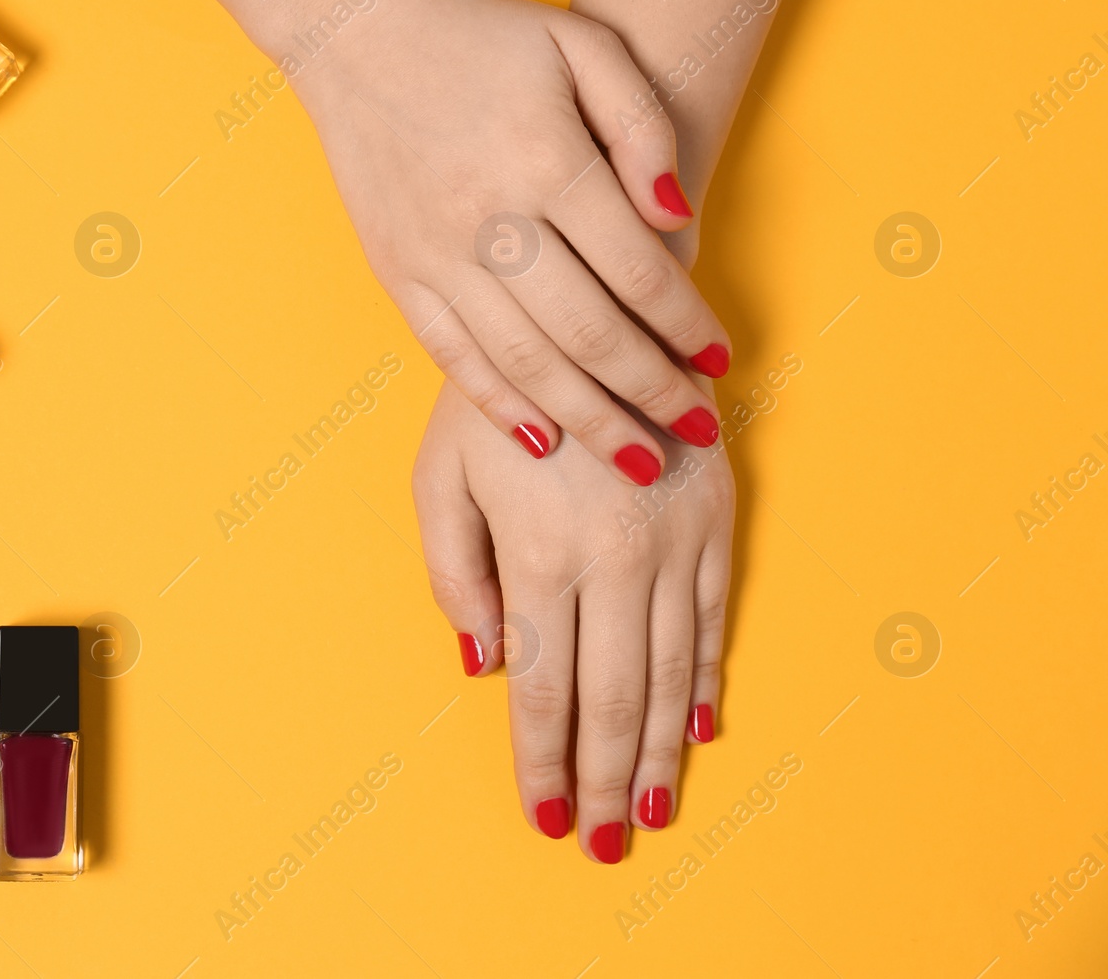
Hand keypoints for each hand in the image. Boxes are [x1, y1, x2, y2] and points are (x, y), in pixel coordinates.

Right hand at [293, 0, 729, 481]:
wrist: (357, 35)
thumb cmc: (484, 38)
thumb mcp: (582, 44)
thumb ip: (642, 125)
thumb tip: (677, 215)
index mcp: (544, 159)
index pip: (637, 270)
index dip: (687, 324)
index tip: (721, 358)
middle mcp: (489, 218)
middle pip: (588, 333)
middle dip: (651, 391)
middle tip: (696, 429)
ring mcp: (436, 254)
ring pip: (523, 361)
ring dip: (587, 419)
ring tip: (634, 458)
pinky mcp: (397, 273)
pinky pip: (453, 356)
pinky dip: (499, 403)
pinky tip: (542, 438)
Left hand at [412, 381, 733, 861]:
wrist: (589, 310)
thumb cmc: (497, 400)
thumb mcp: (439, 476)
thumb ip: (453, 576)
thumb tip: (486, 666)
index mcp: (540, 552)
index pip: (544, 687)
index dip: (543, 759)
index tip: (542, 813)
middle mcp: (615, 555)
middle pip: (612, 698)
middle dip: (604, 781)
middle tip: (601, 844)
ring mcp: (674, 537)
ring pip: (670, 671)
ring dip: (659, 751)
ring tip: (651, 811)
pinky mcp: (716, 516)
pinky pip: (713, 617)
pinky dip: (705, 680)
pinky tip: (700, 730)